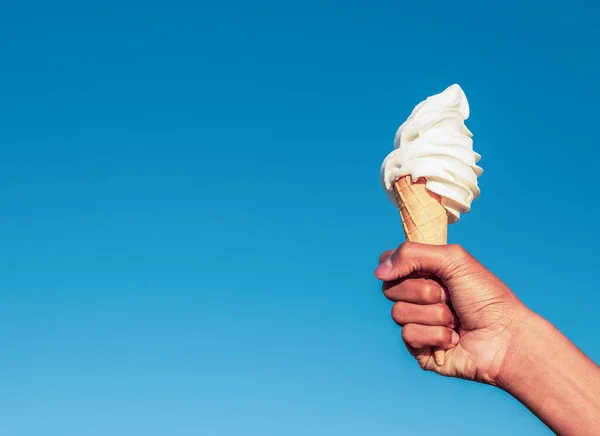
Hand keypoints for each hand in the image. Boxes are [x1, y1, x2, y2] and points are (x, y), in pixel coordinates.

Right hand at [375, 242, 529, 384]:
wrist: (505, 337)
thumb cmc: (486, 297)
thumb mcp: (453, 259)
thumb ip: (411, 254)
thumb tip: (378, 271)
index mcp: (425, 274)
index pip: (389, 265)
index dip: (396, 266)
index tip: (416, 268)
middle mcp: (419, 298)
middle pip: (390, 288)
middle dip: (422, 291)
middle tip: (448, 296)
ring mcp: (418, 323)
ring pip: (398, 313)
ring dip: (432, 315)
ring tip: (455, 320)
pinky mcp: (420, 349)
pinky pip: (408, 335)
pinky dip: (434, 335)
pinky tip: (453, 339)